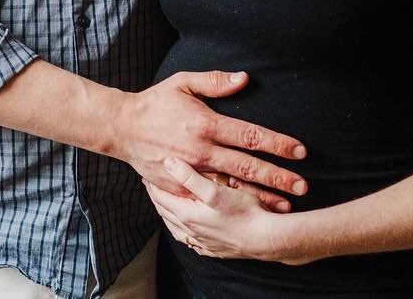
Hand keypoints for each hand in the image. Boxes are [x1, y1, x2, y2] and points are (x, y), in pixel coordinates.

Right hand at [111, 70, 307, 212]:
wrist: (121, 127)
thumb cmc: (155, 102)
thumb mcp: (182, 82)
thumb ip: (215, 81)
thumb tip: (244, 78)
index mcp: (206, 124)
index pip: (250, 136)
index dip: (278, 144)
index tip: (300, 151)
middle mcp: (202, 150)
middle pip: (248, 167)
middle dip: (278, 177)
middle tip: (303, 186)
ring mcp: (191, 171)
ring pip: (233, 187)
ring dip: (261, 197)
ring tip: (286, 206)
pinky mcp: (180, 185)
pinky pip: (210, 197)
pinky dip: (231, 206)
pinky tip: (248, 212)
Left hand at [147, 157, 307, 263]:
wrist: (266, 239)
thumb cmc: (244, 212)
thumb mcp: (215, 190)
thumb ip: (189, 177)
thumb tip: (168, 162)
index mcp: (186, 215)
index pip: (160, 197)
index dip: (152, 183)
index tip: (147, 172)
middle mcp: (190, 230)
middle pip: (165, 211)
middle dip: (157, 196)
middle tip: (152, 183)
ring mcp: (201, 242)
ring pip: (175, 227)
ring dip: (168, 213)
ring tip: (164, 203)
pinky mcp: (213, 249)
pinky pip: (190, 240)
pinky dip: (182, 230)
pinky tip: (186, 227)